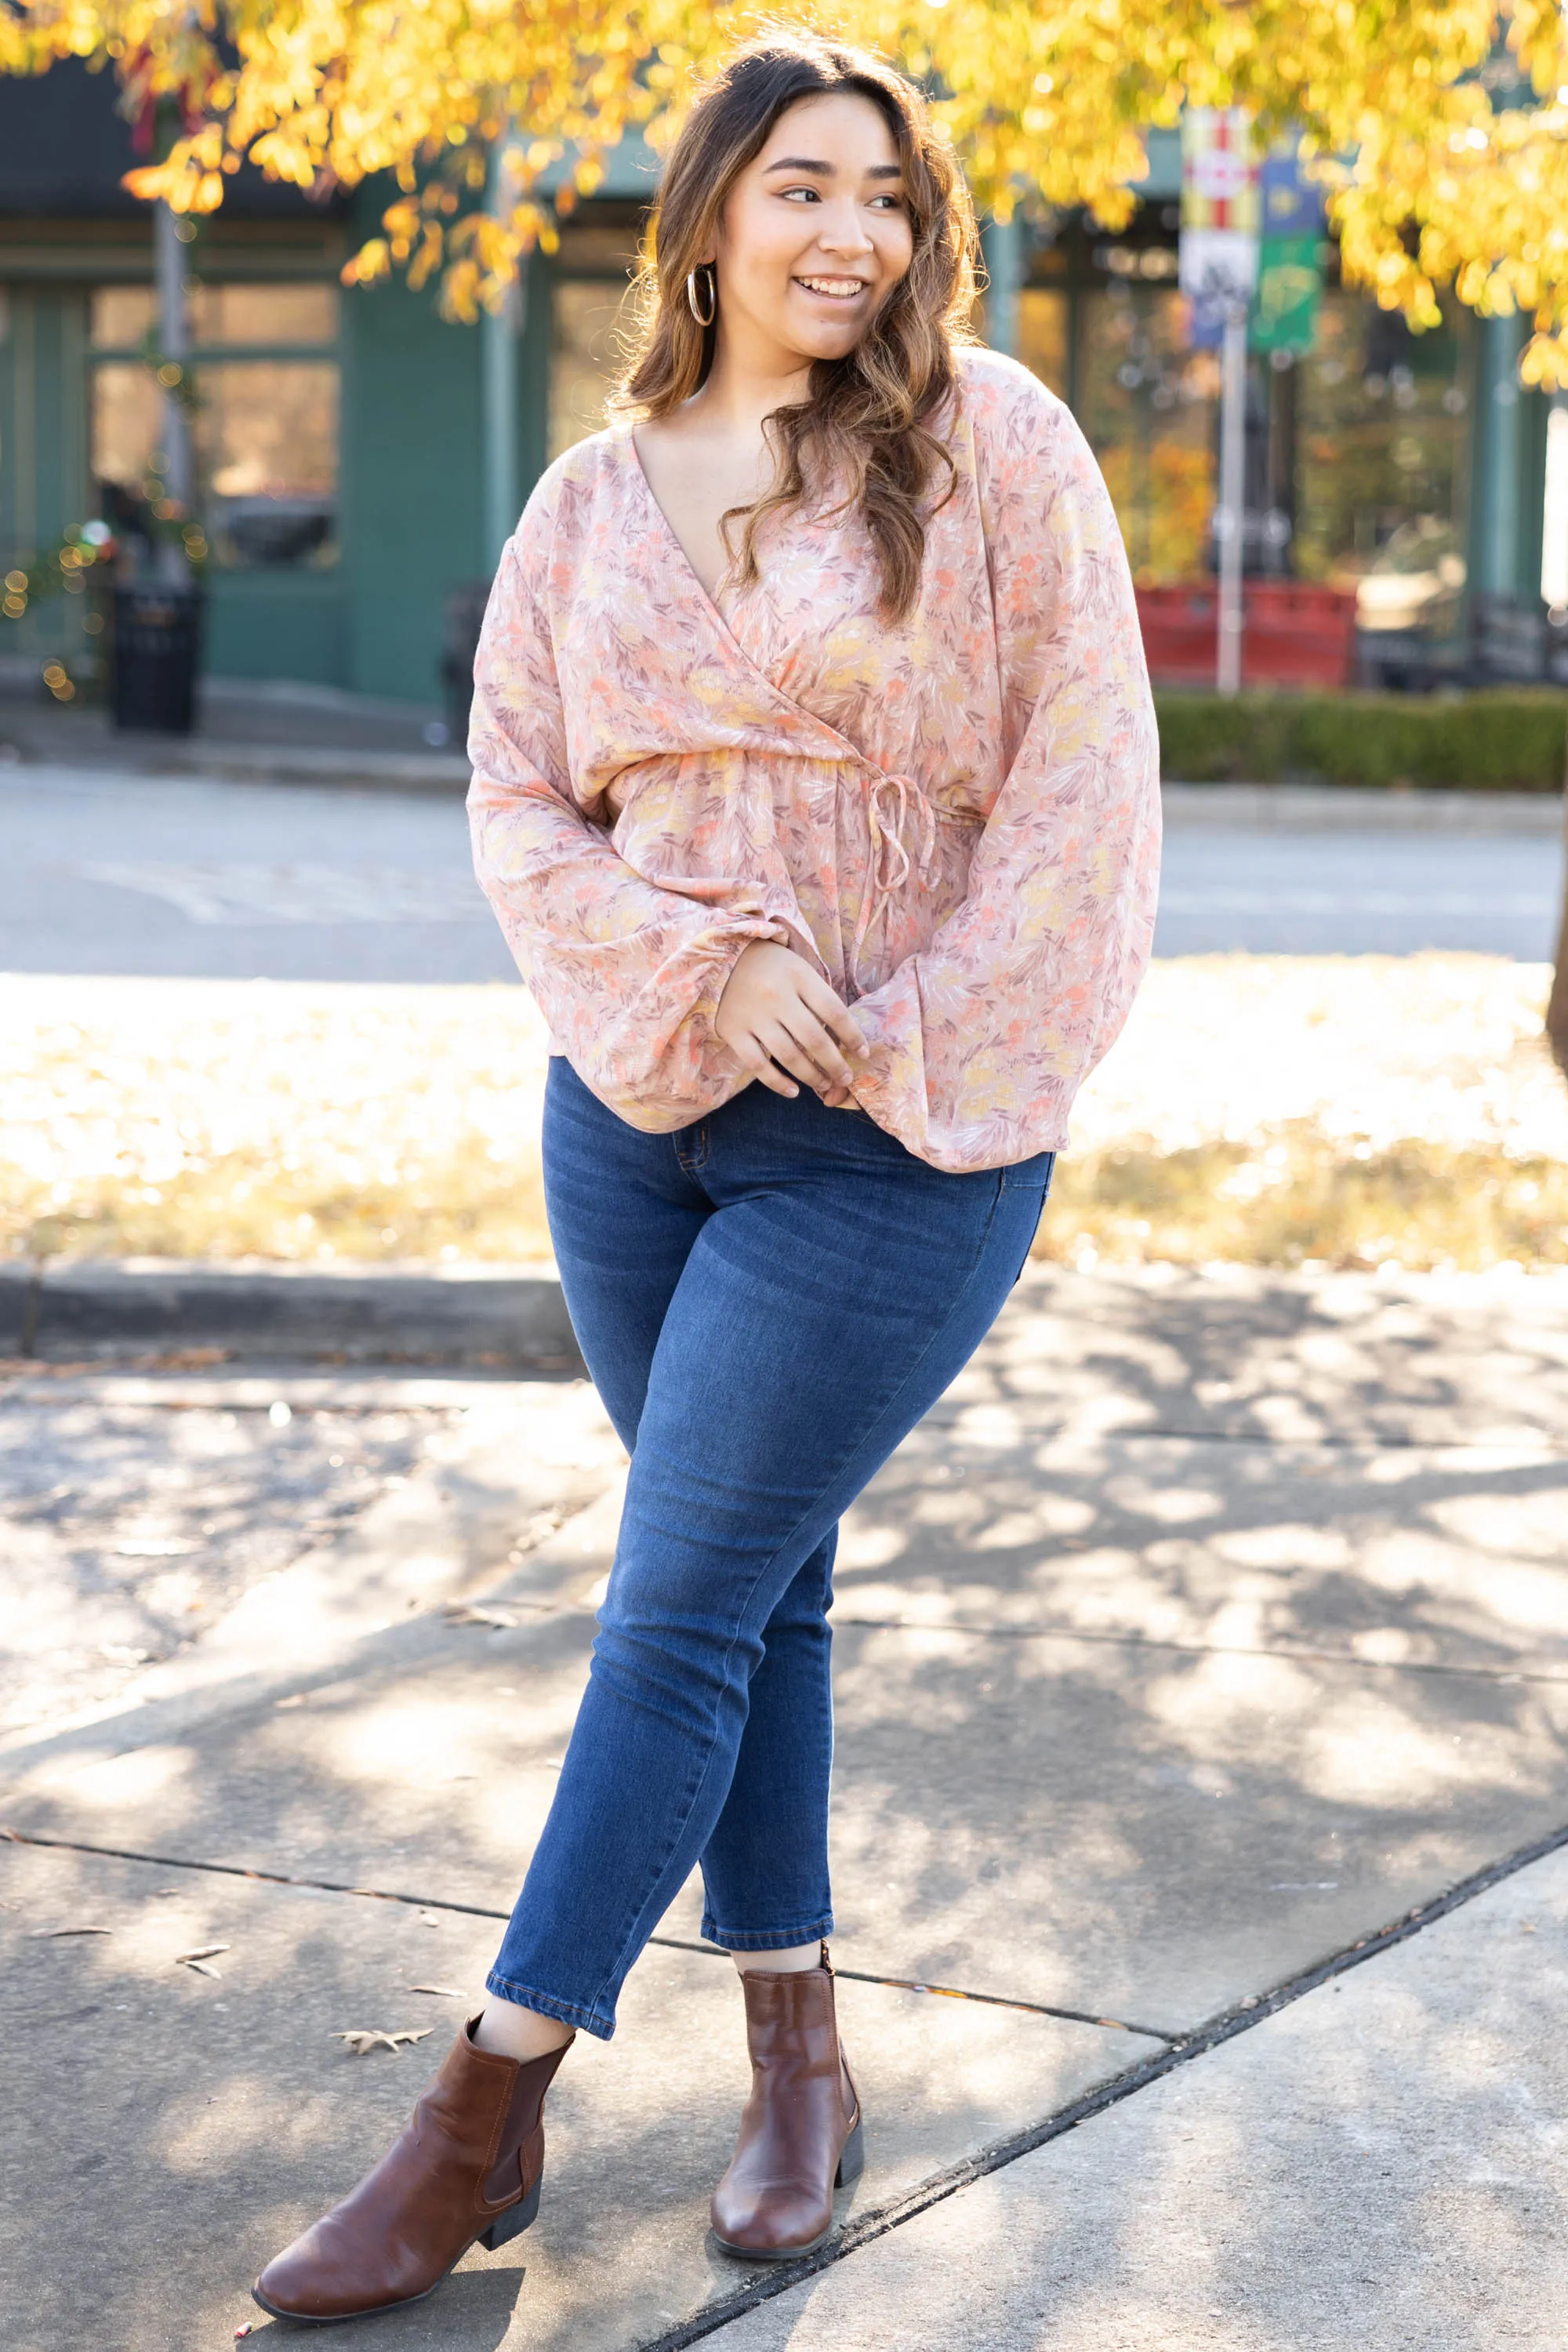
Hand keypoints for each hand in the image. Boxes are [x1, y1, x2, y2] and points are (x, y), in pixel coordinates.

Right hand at [714, 941, 866, 1101]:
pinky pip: (758, 1065)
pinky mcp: (732, 1031)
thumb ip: (818, 999)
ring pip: (789, 1056)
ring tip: (824, 1085)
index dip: (853, 1037)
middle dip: (836, 1064)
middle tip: (846, 1078)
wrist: (722, 959)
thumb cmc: (772, 968)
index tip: (863, 1053)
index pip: (835, 1012)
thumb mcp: (799, 971)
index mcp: (798, 976)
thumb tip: (843, 1041)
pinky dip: (777, 1083)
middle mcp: (776, 995)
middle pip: (814, 1039)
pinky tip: (794, 1091)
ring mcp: (753, 1015)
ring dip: (812, 1076)